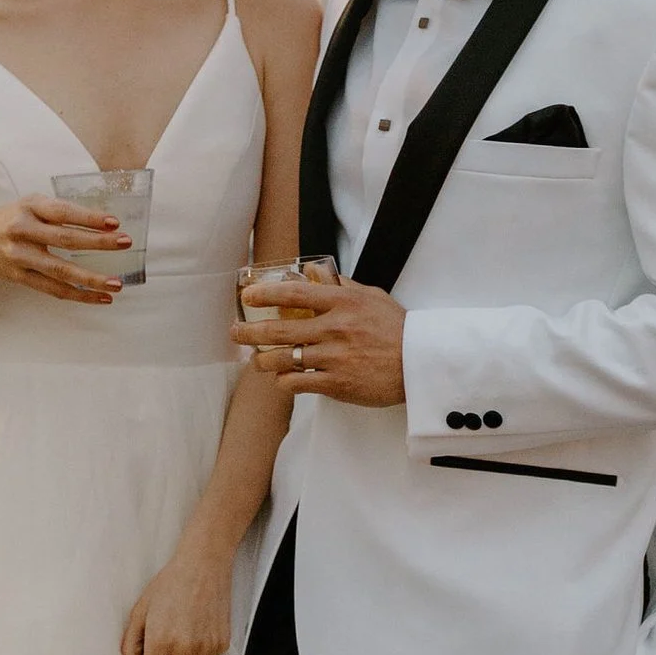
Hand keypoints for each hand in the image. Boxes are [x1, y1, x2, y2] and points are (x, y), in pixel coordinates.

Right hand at [0, 197, 123, 303]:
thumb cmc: (13, 220)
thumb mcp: (31, 205)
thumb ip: (59, 211)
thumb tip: (103, 222)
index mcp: (30, 207)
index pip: (63, 212)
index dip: (89, 217)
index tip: (114, 222)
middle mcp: (23, 230)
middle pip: (65, 239)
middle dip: (98, 243)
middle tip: (125, 243)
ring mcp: (20, 256)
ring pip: (60, 270)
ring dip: (91, 279)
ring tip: (116, 284)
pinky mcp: (20, 277)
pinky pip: (52, 289)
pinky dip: (78, 295)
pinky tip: (99, 297)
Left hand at [122, 543, 234, 654]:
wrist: (203, 565)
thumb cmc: (169, 584)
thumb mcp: (140, 612)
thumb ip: (130, 647)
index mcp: (160, 641)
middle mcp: (185, 649)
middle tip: (158, 651)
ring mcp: (206, 648)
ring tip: (176, 641)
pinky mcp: (221, 645)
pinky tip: (192, 634)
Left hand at [229, 271, 406, 405]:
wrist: (419, 364)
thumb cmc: (397, 329)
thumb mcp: (372, 297)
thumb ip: (341, 285)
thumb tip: (316, 271)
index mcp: (343, 303)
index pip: (294, 294)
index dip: (265, 294)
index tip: (247, 296)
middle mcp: (334, 328)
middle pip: (279, 330)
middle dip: (249, 332)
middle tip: (236, 332)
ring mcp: (334, 357)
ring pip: (283, 359)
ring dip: (263, 360)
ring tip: (256, 360)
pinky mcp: (336, 383)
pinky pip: (298, 382)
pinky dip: (285, 381)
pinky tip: (282, 378)